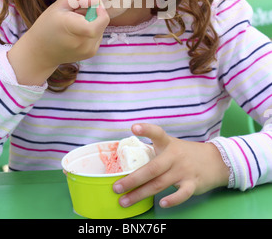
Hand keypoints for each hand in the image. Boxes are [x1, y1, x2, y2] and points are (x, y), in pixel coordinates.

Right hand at [8, 0, 109, 85]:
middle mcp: (84, 43)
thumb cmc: (47, 25)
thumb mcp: (59, 5)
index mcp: (74, 28)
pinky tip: (77, 32)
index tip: (93, 4)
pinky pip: (98, 36)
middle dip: (94, 14)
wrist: (40, 52)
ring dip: (93, 22)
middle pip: (102, 22)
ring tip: (75, 23)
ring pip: (101, 28)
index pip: (102, 20)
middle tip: (78, 12)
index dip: (101, 10)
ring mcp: (88, 50)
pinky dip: (91, 30)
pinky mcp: (90, 53)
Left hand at [113, 123, 228, 208]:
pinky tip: (162, 203)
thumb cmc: (185, 154)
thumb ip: (154, 151)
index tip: (134, 127)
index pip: (157, 133)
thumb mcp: (171, 146)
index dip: (146, 130)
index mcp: (168, 144)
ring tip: (125, 201)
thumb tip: (129, 161)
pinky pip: (182, 194)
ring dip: (140, 194)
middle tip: (116, 187)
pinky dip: (172, 199)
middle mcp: (174, 156)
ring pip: (160, 184)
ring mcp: (184, 170)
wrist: (215, 160)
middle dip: (132, 179)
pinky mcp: (193, 184)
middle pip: (152, 168)